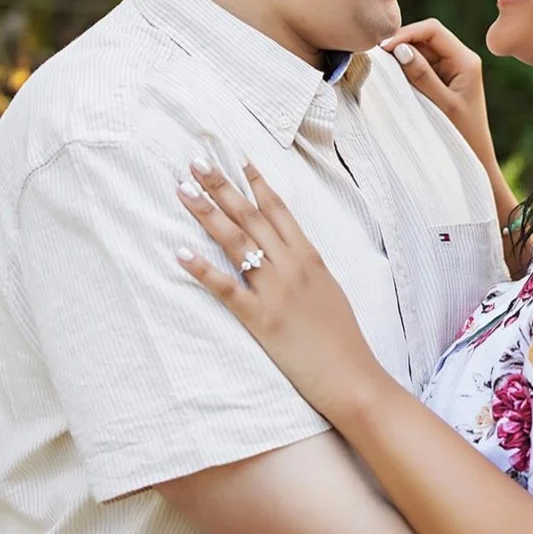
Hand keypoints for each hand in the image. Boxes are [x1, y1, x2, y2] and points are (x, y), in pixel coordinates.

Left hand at [174, 161, 385, 416]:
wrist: (352, 375)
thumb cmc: (342, 338)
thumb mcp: (329, 290)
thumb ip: (307, 267)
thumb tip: (288, 250)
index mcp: (310, 257)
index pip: (279, 209)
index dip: (256, 183)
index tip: (236, 159)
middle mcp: (292, 266)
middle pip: (251, 217)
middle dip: (222, 187)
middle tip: (196, 162)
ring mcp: (276, 291)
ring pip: (236, 242)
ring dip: (207, 214)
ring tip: (183, 190)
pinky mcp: (261, 319)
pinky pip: (226, 288)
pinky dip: (202, 268)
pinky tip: (180, 252)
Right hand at [380, 20, 509, 203]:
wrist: (475, 159)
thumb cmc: (464, 135)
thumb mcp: (442, 105)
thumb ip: (422, 76)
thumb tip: (401, 49)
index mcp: (466, 60)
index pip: (433, 30)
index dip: (407, 33)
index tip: (384, 48)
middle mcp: (459, 59)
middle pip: (425, 37)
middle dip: (402, 43)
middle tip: (378, 58)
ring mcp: (450, 69)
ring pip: (420, 50)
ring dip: (401, 56)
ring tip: (382, 69)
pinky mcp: (442, 80)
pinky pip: (420, 65)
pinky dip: (405, 68)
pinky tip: (392, 78)